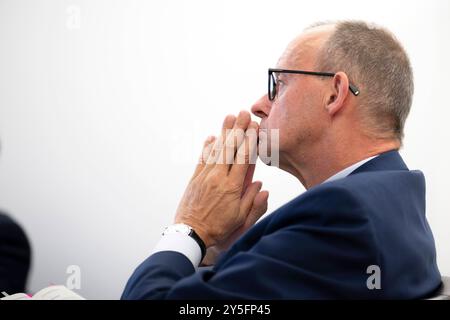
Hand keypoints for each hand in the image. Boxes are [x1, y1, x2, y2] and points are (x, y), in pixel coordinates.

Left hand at [174, 111, 268, 248]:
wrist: (191, 232)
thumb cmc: (218, 227)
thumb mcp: (240, 219)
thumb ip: (253, 202)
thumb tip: (262, 186)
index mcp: (232, 187)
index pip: (243, 158)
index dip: (249, 140)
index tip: (254, 127)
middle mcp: (218, 178)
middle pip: (229, 148)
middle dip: (237, 129)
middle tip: (243, 114)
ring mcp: (205, 176)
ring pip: (216, 150)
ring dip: (223, 132)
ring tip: (229, 117)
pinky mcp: (195, 178)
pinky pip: (202, 158)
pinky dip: (208, 146)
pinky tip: (212, 137)